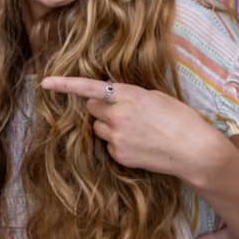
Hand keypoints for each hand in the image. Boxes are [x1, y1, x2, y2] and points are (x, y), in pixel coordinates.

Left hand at [40, 76, 220, 179]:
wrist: (193, 150)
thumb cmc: (180, 118)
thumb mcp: (154, 96)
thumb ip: (128, 93)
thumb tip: (109, 92)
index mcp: (127, 95)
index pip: (90, 87)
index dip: (65, 84)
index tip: (45, 82)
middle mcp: (117, 116)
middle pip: (91, 108)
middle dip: (101, 107)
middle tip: (123, 110)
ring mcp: (117, 138)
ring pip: (98, 127)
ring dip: (109, 126)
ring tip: (135, 129)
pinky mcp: (119, 156)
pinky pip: (108, 145)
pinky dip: (118, 143)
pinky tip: (139, 143)